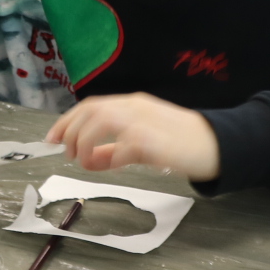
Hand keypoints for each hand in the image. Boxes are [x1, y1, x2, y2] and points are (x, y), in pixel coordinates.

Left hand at [45, 92, 220, 181]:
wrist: (217, 145)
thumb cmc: (180, 142)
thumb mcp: (142, 141)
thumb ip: (115, 148)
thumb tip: (88, 159)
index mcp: (132, 103)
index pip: (91, 105)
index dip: (67, 120)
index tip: (52, 138)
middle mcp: (135, 107)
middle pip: (91, 110)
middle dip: (69, 129)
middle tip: (63, 151)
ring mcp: (144, 122)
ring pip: (100, 120)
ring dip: (84, 140)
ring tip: (81, 159)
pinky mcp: (152, 142)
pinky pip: (121, 147)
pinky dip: (107, 157)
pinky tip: (105, 166)